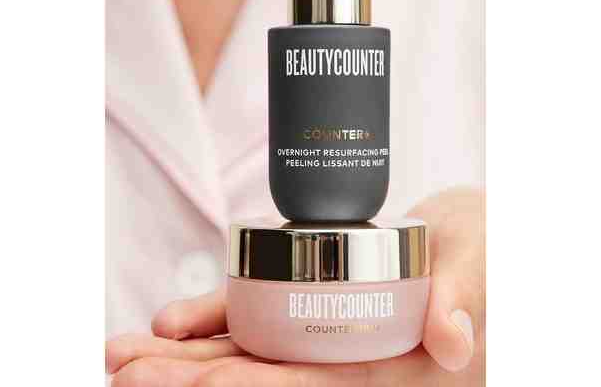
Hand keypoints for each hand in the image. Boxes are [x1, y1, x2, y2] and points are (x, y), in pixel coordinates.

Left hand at [106, 187, 484, 385]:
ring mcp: (324, 333)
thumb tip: (455, 344)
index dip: (240, 385)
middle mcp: (348, 357)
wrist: (471, 229)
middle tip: (121, 368)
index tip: (183, 380)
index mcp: (388, 361)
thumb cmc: (480, 246)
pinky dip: (212, 320)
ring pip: (247, 351)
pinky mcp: (312, 305)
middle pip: (259, 374)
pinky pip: (258, 320)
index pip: (305, 383)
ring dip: (184, 354)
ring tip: (122, 352)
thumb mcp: (477, 263)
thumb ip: (463, 299)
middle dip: (188, 375)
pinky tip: (171, 323)